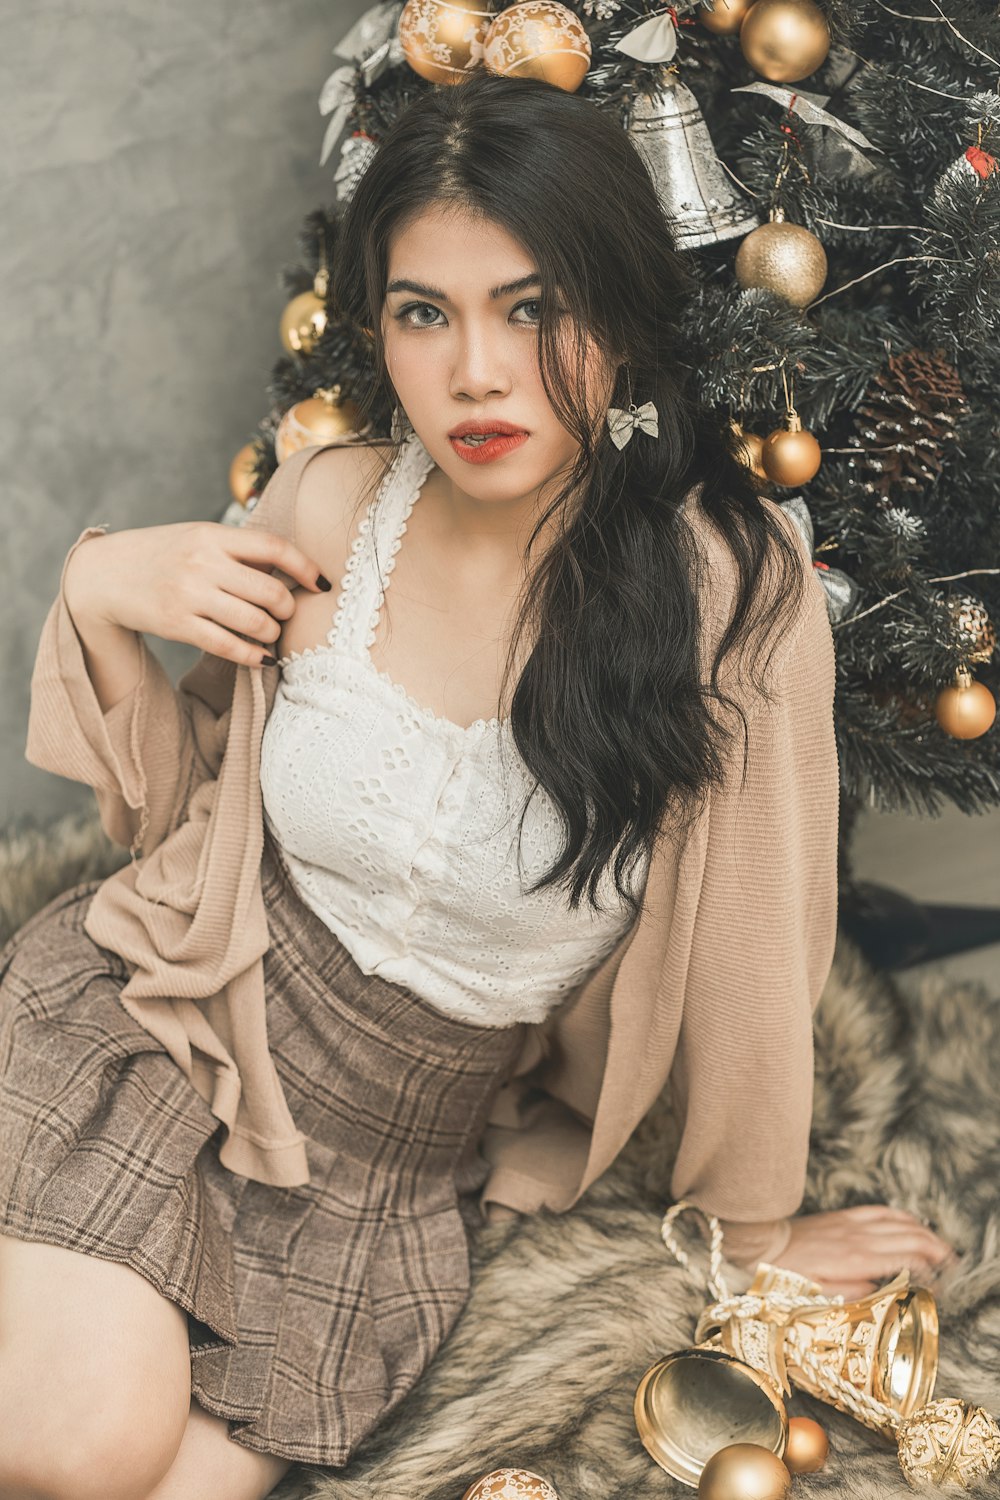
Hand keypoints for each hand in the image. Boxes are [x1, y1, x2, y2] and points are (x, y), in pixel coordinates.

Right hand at [64, 521, 330, 667]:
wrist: (105, 575)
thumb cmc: (163, 555)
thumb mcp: (197, 537)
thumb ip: (238, 549)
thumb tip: (288, 570)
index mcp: (212, 534)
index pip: (274, 548)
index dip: (305, 567)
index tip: (321, 583)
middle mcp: (203, 563)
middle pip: (271, 592)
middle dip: (289, 608)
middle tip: (286, 614)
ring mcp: (189, 595)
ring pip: (255, 622)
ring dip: (272, 633)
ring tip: (270, 634)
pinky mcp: (177, 624)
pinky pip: (229, 646)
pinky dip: (253, 655)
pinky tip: (261, 657)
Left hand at [774, 1204, 959, 1299]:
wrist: (763, 1245)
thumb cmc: (788, 1275)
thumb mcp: (820, 1295)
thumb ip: (854, 1293)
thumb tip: (880, 1289)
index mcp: (856, 1260)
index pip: (906, 1260)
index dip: (928, 1270)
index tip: (941, 1281)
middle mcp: (859, 1237)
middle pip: (910, 1239)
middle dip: (936, 1251)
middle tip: (952, 1264)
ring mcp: (852, 1223)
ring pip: (900, 1222)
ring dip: (925, 1232)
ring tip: (941, 1246)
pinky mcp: (844, 1216)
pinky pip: (880, 1211)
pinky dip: (901, 1216)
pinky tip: (912, 1222)